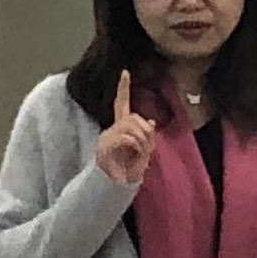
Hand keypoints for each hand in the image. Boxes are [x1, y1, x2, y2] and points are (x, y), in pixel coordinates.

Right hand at [92, 71, 158, 189]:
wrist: (113, 185)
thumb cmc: (128, 170)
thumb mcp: (142, 151)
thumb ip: (145, 136)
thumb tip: (152, 123)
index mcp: (119, 128)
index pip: (121, 104)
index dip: (123, 88)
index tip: (125, 72)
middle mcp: (110, 129)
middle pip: (135, 118)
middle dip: (146, 132)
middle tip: (145, 149)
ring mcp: (106, 137)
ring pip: (134, 127)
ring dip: (143, 142)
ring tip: (139, 155)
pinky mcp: (105, 146)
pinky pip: (129, 138)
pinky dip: (136, 147)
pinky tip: (132, 156)